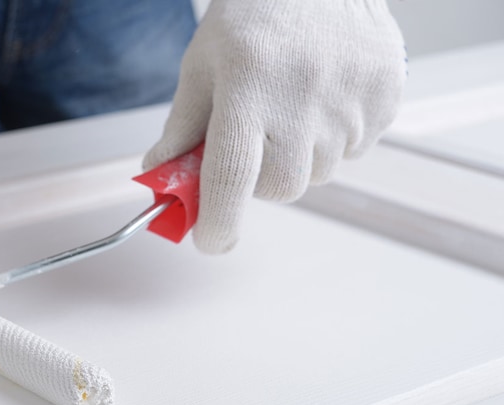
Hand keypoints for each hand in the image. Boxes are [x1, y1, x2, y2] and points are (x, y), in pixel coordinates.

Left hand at [144, 0, 405, 252]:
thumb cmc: (248, 20)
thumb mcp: (201, 68)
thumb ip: (182, 130)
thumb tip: (160, 179)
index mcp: (246, 86)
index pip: (230, 176)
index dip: (218, 221)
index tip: (210, 241)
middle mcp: (301, 97)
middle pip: (280, 188)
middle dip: (258, 182)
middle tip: (252, 141)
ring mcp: (350, 99)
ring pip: (318, 174)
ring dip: (297, 159)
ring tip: (290, 105)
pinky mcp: (386, 97)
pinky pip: (353, 151)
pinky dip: (332, 139)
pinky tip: (321, 96)